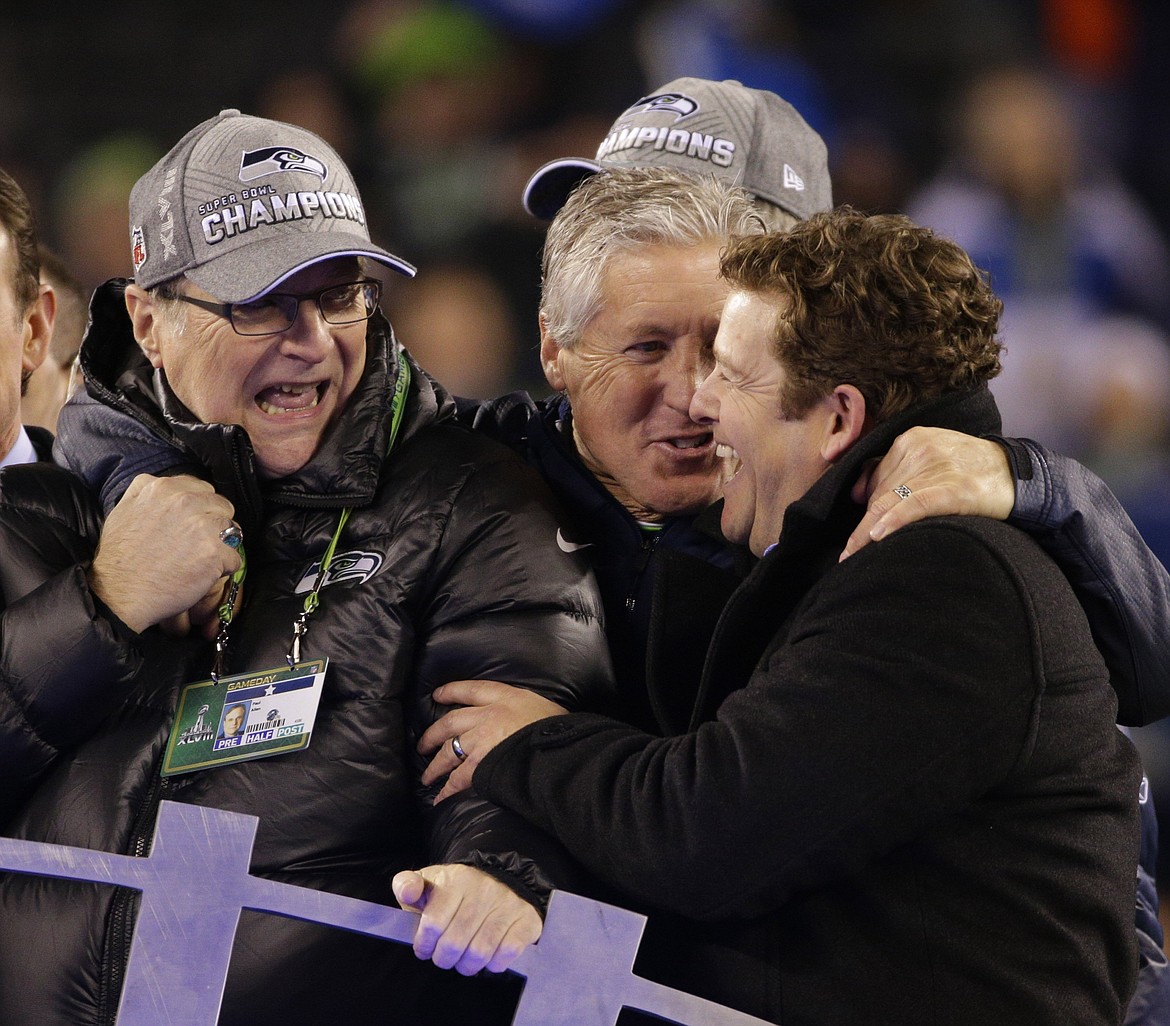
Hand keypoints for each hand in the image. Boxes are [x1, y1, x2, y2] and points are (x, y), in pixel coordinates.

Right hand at [88, 474, 242, 632]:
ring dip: (221, 547)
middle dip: (214, 526)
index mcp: (162, 488)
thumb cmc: (120, 559)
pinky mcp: (214, 550)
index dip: (201, 509)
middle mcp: (184, 500)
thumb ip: (146, 492)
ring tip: (198, 561)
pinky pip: (235, 558)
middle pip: (222, 507)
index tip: (192, 525)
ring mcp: (202, 525)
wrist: (120, 595)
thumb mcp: (123, 511)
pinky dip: (224, 569)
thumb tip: (169, 487)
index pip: (203, 489)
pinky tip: (203, 575)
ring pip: (232, 530)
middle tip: (195, 546)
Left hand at [391, 863, 541, 974]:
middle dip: (444, 959)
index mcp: (456, 879)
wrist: (497, 879)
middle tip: (443, 957)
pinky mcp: (527, 918)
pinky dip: (495, 963)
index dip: (424, 944)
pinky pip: (508, 952)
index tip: (424, 948)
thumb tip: (408, 891)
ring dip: (467, 965)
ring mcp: (508, 903)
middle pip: (456, 943)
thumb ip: (408, 885)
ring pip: (480, 952)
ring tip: (463, 960)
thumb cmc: (454, 890)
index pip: (434, 923)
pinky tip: (488, 958)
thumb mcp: (427, 883)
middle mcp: (484, 888)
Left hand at [419, 680, 566, 800]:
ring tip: (427, 776)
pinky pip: (458, 778)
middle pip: (450, 721)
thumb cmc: (560, 729)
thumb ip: (526, 710)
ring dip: (436, 765)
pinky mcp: (481, 765)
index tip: (438, 695)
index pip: (472, 689)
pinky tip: (440, 798)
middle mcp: (488, 715)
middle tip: (423, 745)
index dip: (451, 691)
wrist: (561, 749)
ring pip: (449, 750)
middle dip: (433, 734)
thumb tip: (526, 719)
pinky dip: (447, 789)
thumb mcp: (543, 708)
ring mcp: (482, 740)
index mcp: (506, 697)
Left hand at [841, 427, 1013, 560]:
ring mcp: (935, 467)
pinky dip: (892, 522)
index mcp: (910, 440)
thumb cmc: (971, 471)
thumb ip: (896, 470)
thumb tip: (858, 494)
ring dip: (865, 533)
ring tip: (851, 557)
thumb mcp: (932, 458)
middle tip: (848, 553)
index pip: (876, 479)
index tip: (850, 534)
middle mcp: (917, 448)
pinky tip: (875, 537)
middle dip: (862, 526)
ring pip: (888, 502)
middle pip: (879, 494)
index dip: (863, 509)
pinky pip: (912, 505)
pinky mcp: (951, 488)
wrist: (1018, 474)